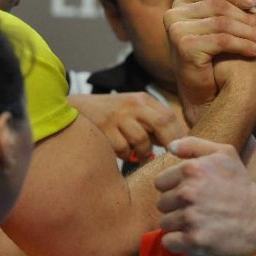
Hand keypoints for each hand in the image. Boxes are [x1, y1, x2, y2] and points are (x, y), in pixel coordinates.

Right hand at [68, 92, 185, 161]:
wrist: (74, 109)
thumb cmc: (108, 114)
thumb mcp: (131, 110)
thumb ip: (151, 122)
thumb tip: (175, 143)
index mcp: (142, 99)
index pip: (170, 116)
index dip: (179, 134)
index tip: (181, 149)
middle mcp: (132, 104)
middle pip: (162, 123)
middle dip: (169, 143)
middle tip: (168, 156)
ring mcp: (117, 115)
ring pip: (142, 140)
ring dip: (143, 152)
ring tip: (137, 153)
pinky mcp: (104, 128)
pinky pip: (123, 149)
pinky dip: (125, 155)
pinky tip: (119, 151)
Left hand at [155, 137, 255, 255]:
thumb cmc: (243, 184)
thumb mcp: (225, 153)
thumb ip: (194, 145)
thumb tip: (170, 146)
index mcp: (191, 170)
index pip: (160, 183)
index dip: (173, 188)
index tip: (188, 194)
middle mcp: (187, 192)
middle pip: (162, 204)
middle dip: (176, 207)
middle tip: (195, 209)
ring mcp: (190, 217)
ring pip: (165, 223)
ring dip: (178, 225)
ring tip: (196, 224)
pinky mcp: (194, 239)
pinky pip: (170, 242)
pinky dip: (178, 242)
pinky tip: (193, 237)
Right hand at [163, 0, 255, 124]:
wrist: (204, 95)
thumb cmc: (215, 60)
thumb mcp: (221, 28)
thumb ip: (231, 9)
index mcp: (181, 5)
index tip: (255, 2)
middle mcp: (173, 14)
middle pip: (218, 6)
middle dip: (246, 17)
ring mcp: (176, 29)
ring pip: (222, 23)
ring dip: (248, 32)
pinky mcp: (184, 45)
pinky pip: (222, 40)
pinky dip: (243, 45)